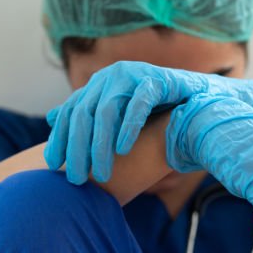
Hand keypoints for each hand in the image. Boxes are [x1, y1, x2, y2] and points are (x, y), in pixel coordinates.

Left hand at [43, 61, 252, 183]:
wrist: (199, 102)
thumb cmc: (155, 113)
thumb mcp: (118, 118)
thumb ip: (89, 118)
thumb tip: (53, 119)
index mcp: (97, 86)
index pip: (70, 113)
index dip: (60, 139)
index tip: (53, 167)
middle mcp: (110, 77)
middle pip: (83, 114)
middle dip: (77, 148)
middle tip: (76, 178)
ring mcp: (133, 74)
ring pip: (106, 110)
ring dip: (100, 144)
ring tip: (101, 172)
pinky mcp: (157, 78)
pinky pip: (138, 102)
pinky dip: (129, 127)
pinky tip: (123, 150)